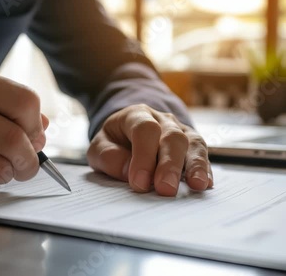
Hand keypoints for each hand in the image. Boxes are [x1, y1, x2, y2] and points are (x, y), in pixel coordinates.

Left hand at [87, 104, 212, 195]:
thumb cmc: (113, 143)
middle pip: (172, 136)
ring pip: (193, 143)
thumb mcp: (98, 147)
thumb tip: (127, 172)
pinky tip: (206, 184)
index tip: (138, 182)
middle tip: (165, 189)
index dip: (143, 156)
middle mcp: (162, 120)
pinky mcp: (192, 145)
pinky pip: (203, 154)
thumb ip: (108, 156)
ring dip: (195, 165)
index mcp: (136, 115)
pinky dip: (205, 169)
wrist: (126, 133)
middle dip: (169, 164)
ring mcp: (180, 130)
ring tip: (196, 186)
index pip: (144, 130)